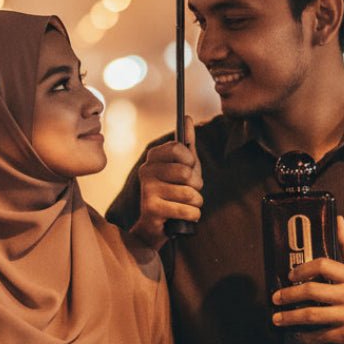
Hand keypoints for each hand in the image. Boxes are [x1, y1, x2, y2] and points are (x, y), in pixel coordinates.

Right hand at [129, 117, 202, 250]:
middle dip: (196, 186)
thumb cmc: (173, 192)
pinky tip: (183, 217)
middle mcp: (146, 170)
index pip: (179, 148)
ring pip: (190, 194)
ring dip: (196, 203)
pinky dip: (193, 216)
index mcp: (153, 157)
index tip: (189, 168)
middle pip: (186, 173)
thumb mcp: (183, 167)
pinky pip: (188, 210)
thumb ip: (187, 144)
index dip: (191, 161)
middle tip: (189, 191)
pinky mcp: (151, 208)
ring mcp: (147, 189)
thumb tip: (187, 117)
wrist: (156, 226)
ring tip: (186, 205)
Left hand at [270, 215, 343, 343]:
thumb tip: (339, 219)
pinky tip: (295, 331)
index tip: (290, 275)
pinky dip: (304, 333)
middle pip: (312, 291)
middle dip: (289, 294)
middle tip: (275, 297)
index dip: (303, 269)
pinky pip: (319, 334)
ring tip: (276, 318)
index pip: (323, 265)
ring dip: (290, 317)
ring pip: (312, 315)